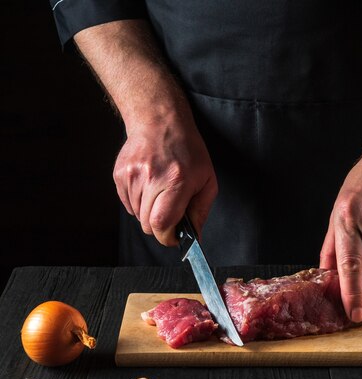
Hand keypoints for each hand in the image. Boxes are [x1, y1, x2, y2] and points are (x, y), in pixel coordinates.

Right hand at [113, 115, 216, 245]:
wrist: (160, 121)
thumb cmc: (188, 150)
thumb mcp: (207, 180)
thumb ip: (201, 211)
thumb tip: (195, 238)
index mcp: (175, 181)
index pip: (161, 224)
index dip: (168, 237)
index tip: (175, 236)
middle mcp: (150, 178)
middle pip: (147, 224)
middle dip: (161, 226)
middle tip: (172, 212)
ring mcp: (131, 176)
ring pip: (137, 215)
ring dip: (150, 212)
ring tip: (161, 192)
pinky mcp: (119, 174)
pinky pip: (127, 204)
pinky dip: (139, 202)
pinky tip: (150, 185)